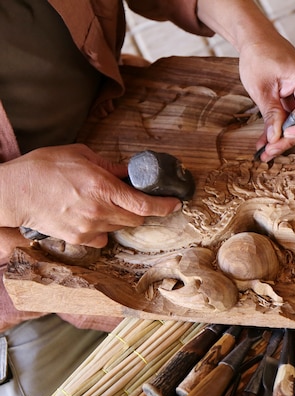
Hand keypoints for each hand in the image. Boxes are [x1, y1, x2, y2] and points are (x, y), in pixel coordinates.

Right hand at [0, 144, 181, 246]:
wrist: (13, 192)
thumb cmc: (43, 168)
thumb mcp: (80, 155)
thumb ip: (110, 166)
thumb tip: (130, 172)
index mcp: (103, 187)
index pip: (145, 204)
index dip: (166, 206)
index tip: (175, 203)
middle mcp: (100, 210)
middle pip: (137, 218)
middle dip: (141, 209)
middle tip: (133, 198)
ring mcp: (89, 227)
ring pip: (121, 227)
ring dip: (122, 217)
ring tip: (105, 203)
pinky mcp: (78, 238)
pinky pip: (103, 238)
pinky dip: (104, 229)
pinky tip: (93, 216)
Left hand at [238, 40, 294, 161]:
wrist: (255, 39)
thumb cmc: (259, 56)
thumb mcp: (261, 88)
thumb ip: (271, 114)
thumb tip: (275, 138)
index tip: (284, 137)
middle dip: (289, 139)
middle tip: (269, 152)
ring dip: (282, 137)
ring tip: (264, 151)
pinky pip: (291, 116)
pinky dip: (279, 127)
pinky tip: (266, 140)